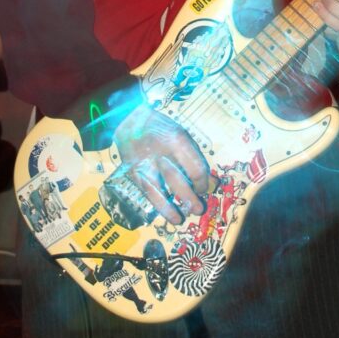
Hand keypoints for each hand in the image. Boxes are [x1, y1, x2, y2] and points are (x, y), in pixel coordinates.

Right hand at [114, 104, 208, 224]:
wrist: (128, 118)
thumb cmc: (160, 127)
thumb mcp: (180, 134)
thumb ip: (193, 157)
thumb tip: (210, 182)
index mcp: (176, 140)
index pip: (194, 168)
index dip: (203, 183)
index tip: (205, 189)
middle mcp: (159, 152)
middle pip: (177, 180)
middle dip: (189, 198)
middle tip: (198, 209)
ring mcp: (143, 163)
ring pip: (157, 190)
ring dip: (168, 208)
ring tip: (178, 220)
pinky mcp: (131, 171)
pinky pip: (144, 191)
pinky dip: (154, 203)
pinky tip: (162, 212)